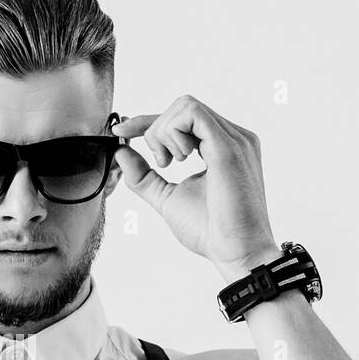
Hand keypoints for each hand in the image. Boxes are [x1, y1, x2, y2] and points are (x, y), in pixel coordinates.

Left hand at [112, 96, 280, 280]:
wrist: (237, 253)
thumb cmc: (211, 231)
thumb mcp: (167, 198)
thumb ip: (144, 176)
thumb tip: (121, 152)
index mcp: (223, 147)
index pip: (183, 118)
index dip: (147, 121)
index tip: (122, 132)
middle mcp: (233, 137)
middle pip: (182, 106)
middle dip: (156, 129)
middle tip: (160, 164)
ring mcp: (235, 139)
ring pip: (185, 106)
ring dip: (164, 133)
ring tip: (169, 165)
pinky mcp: (229, 146)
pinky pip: (192, 114)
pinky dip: (173, 133)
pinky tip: (177, 161)